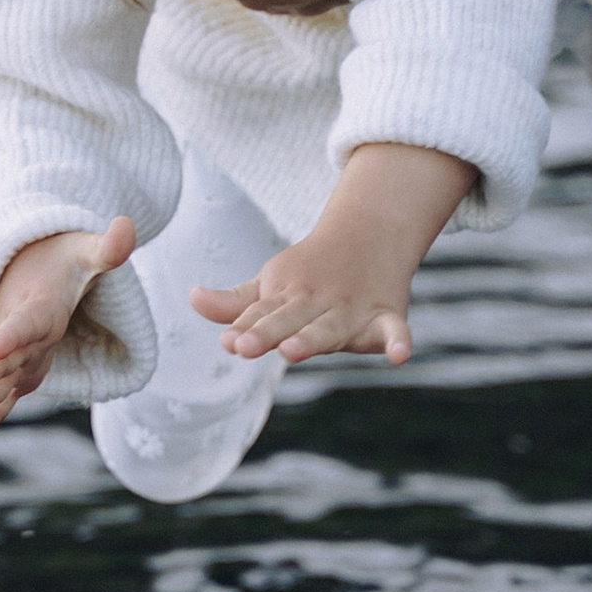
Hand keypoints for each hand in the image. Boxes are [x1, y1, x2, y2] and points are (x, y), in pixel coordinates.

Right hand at [0, 216, 136, 458]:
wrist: (30, 266)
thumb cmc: (63, 262)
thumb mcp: (87, 253)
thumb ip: (107, 248)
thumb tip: (127, 224)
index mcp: (39, 308)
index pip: (25, 322)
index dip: (13, 335)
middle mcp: (19, 336)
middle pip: (0, 359)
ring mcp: (13, 358)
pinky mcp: (13, 374)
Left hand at [190, 141, 475, 364]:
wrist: (368, 235)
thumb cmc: (308, 274)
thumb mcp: (271, 287)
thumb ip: (235, 303)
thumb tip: (191, 298)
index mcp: (286, 296)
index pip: (262, 315)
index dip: (246, 328)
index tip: (229, 342)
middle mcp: (316, 303)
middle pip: (288, 322)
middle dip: (266, 334)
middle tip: (243, 347)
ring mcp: (350, 310)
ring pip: (330, 328)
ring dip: (312, 338)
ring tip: (292, 350)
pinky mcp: (385, 316)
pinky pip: (394, 330)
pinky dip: (399, 341)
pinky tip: (400, 356)